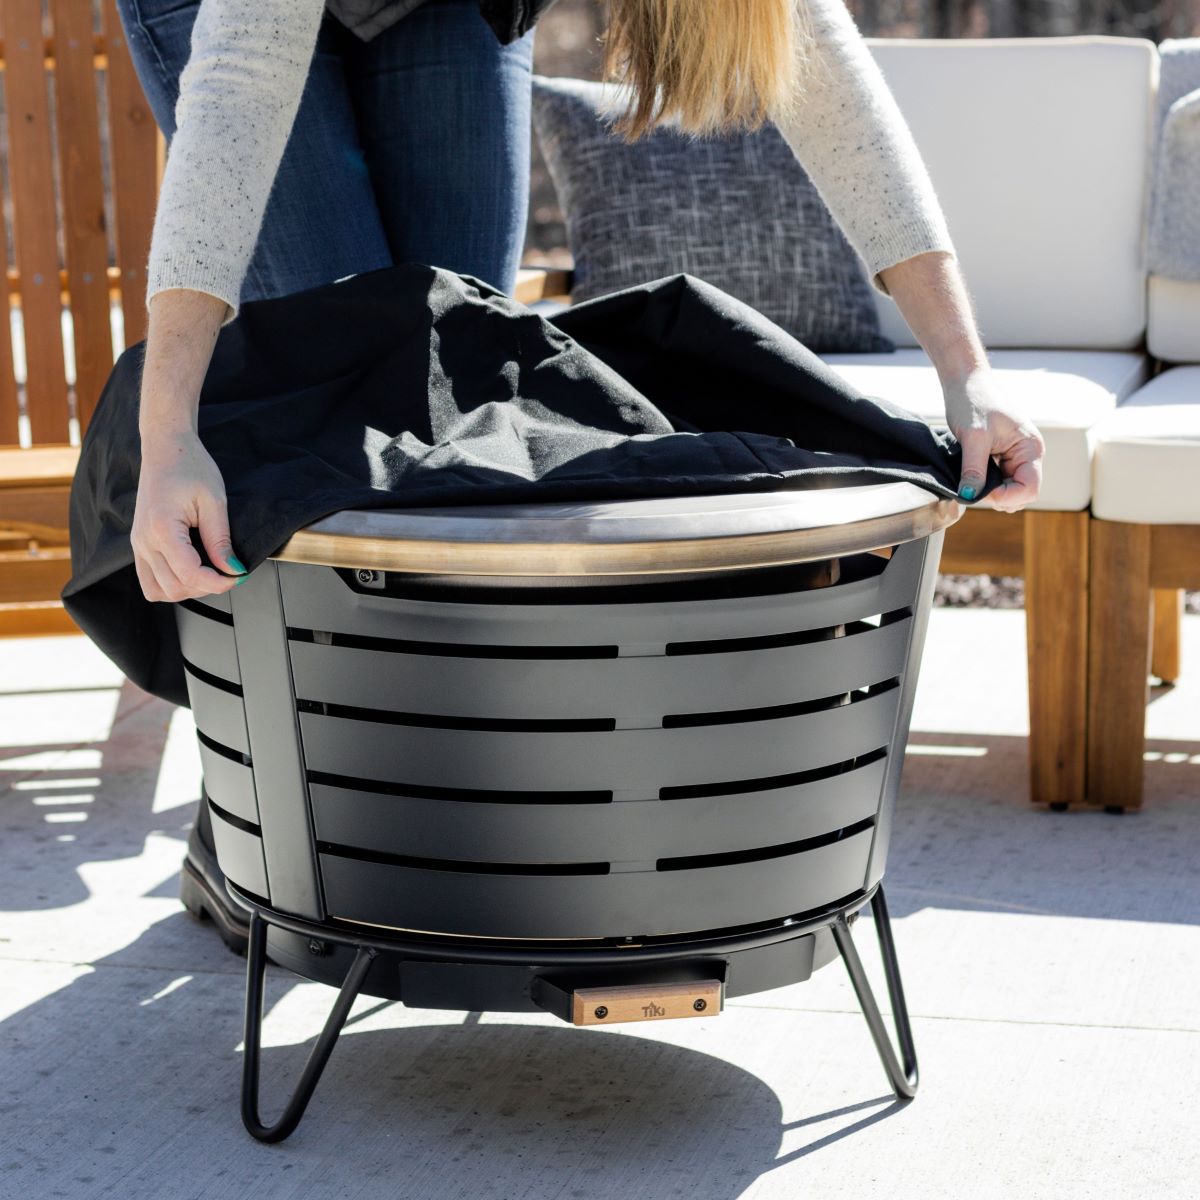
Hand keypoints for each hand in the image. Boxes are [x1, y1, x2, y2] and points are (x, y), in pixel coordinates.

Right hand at [131, 430, 246, 601]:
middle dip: (206, 587)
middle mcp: (144, 540)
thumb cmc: (189, 466)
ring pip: (160, 590)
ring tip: (209, 572)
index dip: (218, 582)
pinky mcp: (139, 544)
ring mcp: (138, 544)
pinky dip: (171, 583)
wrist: (165, 449)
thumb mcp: (214, 501)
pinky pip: (150, 580)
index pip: (190, 574)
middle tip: (228, 571)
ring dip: (188, 589)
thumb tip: (232, 569)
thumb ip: (220, 540)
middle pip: (175, 588)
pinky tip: (191, 570)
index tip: (238, 576)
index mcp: (162, 528)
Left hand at [942, 368, 1044, 512]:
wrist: (966, 382)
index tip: (978, 491)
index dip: (1005, 497)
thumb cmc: (973, 401)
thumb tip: (970, 495)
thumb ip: (974, 470)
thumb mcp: (973, 438)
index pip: (1029, 489)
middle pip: (1021, 494)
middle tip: (972, 486)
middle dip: (998, 497)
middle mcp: (1029, 454)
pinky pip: (1000, 480)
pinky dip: (986, 484)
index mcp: (1031, 448)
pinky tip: (971, 476)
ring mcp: (1016, 456)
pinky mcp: (1003, 456)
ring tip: (971, 479)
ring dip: (992, 492)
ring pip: (1010, 490)